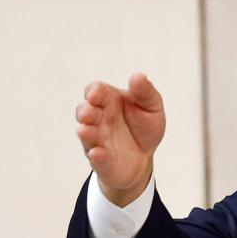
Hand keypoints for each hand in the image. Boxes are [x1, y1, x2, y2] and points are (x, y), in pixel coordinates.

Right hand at [75, 73, 164, 206]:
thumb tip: (138, 77)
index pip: (96, 91)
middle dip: (85, 112)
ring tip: (85, 130)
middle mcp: (98, 119)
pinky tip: (97, 153)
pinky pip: (96, 159)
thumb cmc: (143, 127)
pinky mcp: (101, 161)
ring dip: (85, 132)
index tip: (95, 95)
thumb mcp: (151, 107)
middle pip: (85, 112)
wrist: (144, 158)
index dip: (93, 92)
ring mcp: (97, 140)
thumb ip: (145, 92)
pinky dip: (96, 156)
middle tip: (88, 113)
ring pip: (86, 135)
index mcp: (108, 101)